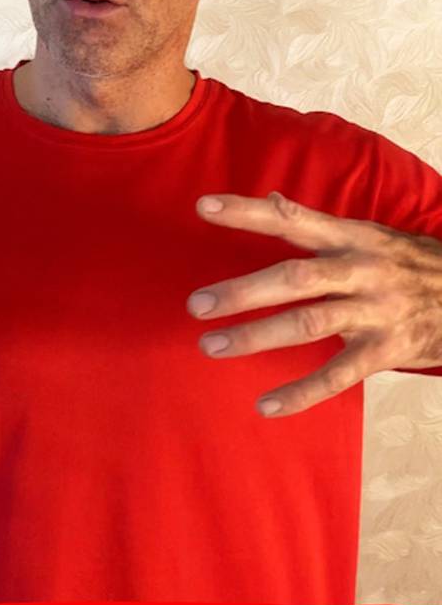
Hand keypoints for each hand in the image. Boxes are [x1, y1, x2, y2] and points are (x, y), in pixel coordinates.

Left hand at [186, 191, 441, 417]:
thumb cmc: (408, 265)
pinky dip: (301, 393)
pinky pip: (338, 375)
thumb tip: (272, 199)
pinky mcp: (385, 350)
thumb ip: (319, 224)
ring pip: (309, 323)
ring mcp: (374, 311)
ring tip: (212, 345)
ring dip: (257, 336)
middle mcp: (361, 270)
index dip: (248, 211)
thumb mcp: (369, 235)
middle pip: (295, 277)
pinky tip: (266, 405)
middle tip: (196, 305)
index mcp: (352, 237)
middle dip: (243, 291)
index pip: (293, 219)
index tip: (204, 207)